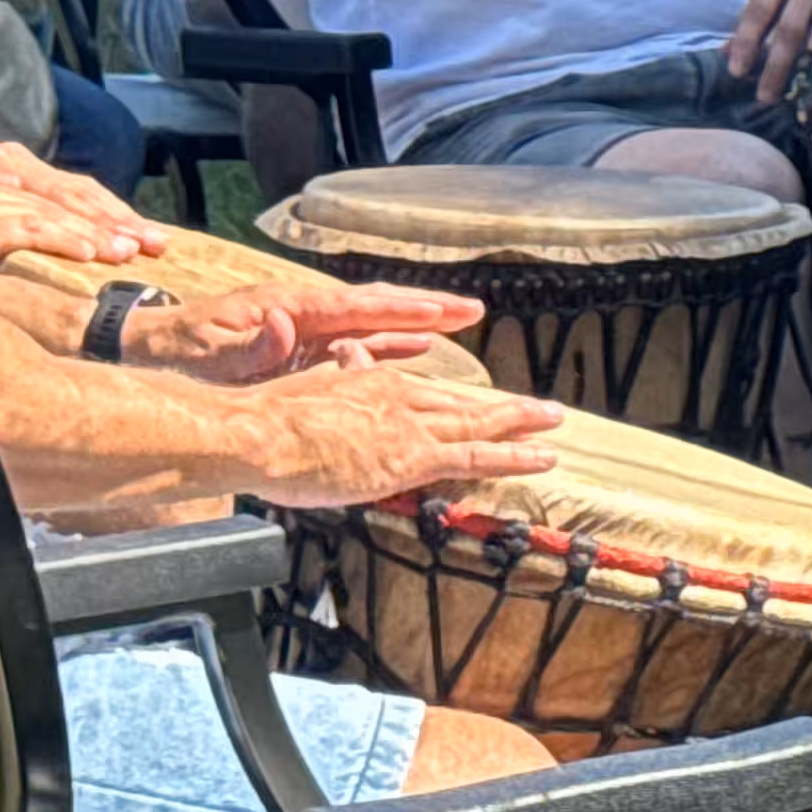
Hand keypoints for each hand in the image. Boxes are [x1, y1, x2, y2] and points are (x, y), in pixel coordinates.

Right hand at [0, 141, 165, 271]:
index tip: (151, 234)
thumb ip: (28, 214)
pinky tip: (88, 254)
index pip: (74, 189)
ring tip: (128, 252)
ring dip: (98, 235)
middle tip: (158, 244)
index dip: (115, 211)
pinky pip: (27, 228)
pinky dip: (61, 239)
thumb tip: (82, 235)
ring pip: (58, 214)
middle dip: (119, 222)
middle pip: (74, 198)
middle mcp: (4, 173)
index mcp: (9, 166)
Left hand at [130, 278, 487, 387]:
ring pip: (371, 320)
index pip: (358, 306)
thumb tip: (287, 327)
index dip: (404, 311)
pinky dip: (389, 342)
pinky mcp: (300, 344)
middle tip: (472, 310)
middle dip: (425, 307)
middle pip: (375, 304)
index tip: (446, 313)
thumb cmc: (179, 354)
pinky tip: (415, 348)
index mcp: (289, 306)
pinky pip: (355, 341)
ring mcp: (304, 325)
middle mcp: (303, 309)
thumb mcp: (213, 354)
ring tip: (460, 323)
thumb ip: (254, 344)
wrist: (147, 350)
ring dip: (415, 322)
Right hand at [225, 366, 565, 508]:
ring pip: (477, 424)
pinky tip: (544, 456)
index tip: (465, 402)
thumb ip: (332, 378)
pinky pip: (476, 457)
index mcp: (366, 381)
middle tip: (538, 408)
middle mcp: (396, 397)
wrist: (256, 434)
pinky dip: (515, 455)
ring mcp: (408, 426)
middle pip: (457, 404)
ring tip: (554, 422)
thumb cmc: (263, 421)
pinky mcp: (412, 457)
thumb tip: (345, 355)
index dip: (445, 401)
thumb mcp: (302, 390)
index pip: (417, 392)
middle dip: (499, 408)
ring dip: (520, 423)